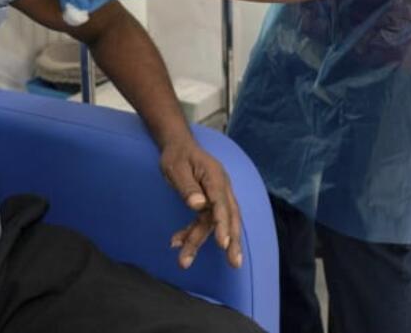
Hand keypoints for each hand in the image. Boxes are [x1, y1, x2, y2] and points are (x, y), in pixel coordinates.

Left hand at [160, 139, 242, 269]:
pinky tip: (178, 243)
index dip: (223, 224)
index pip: (221, 203)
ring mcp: (216, 197)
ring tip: (184, 262)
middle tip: (234, 263)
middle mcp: (220, 188)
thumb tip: (198, 205)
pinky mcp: (209, 204)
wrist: (178, 146)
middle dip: (231, 242)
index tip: (223, 244)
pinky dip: (191, 233)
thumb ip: (187, 187)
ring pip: (213, 223)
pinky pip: (203, 222)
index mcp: (215, 177)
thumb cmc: (177, 155)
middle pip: (229, 217)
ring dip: (200, 242)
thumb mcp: (176, 168)